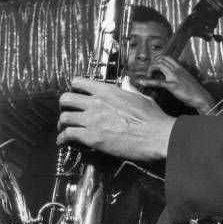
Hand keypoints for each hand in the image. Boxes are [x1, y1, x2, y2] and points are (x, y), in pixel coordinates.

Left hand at [58, 77, 175, 160]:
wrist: (157, 136)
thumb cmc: (153, 118)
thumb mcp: (141, 98)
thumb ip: (129, 89)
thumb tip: (126, 81)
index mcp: (108, 91)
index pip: (79, 82)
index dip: (75, 87)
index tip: (76, 93)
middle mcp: (96, 102)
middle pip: (66, 99)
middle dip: (65, 105)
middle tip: (68, 111)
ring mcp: (92, 120)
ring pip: (64, 117)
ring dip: (63, 123)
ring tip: (64, 128)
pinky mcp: (92, 137)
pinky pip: (68, 135)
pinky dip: (63, 139)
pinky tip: (64, 141)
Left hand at [138, 56, 215, 113]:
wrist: (202, 97)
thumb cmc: (195, 90)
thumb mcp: (187, 79)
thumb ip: (180, 75)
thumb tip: (172, 75)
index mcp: (181, 68)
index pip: (167, 57)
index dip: (157, 58)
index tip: (153, 64)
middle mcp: (177, 70)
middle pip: (161, 59)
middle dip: (152, 63)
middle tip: (149, 71)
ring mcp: (175, 77)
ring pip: (159, 65)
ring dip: (150, 69)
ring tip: (147, 76)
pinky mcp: (173, 86)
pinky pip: (158, 82)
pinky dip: (148, 82)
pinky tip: (142, 82)